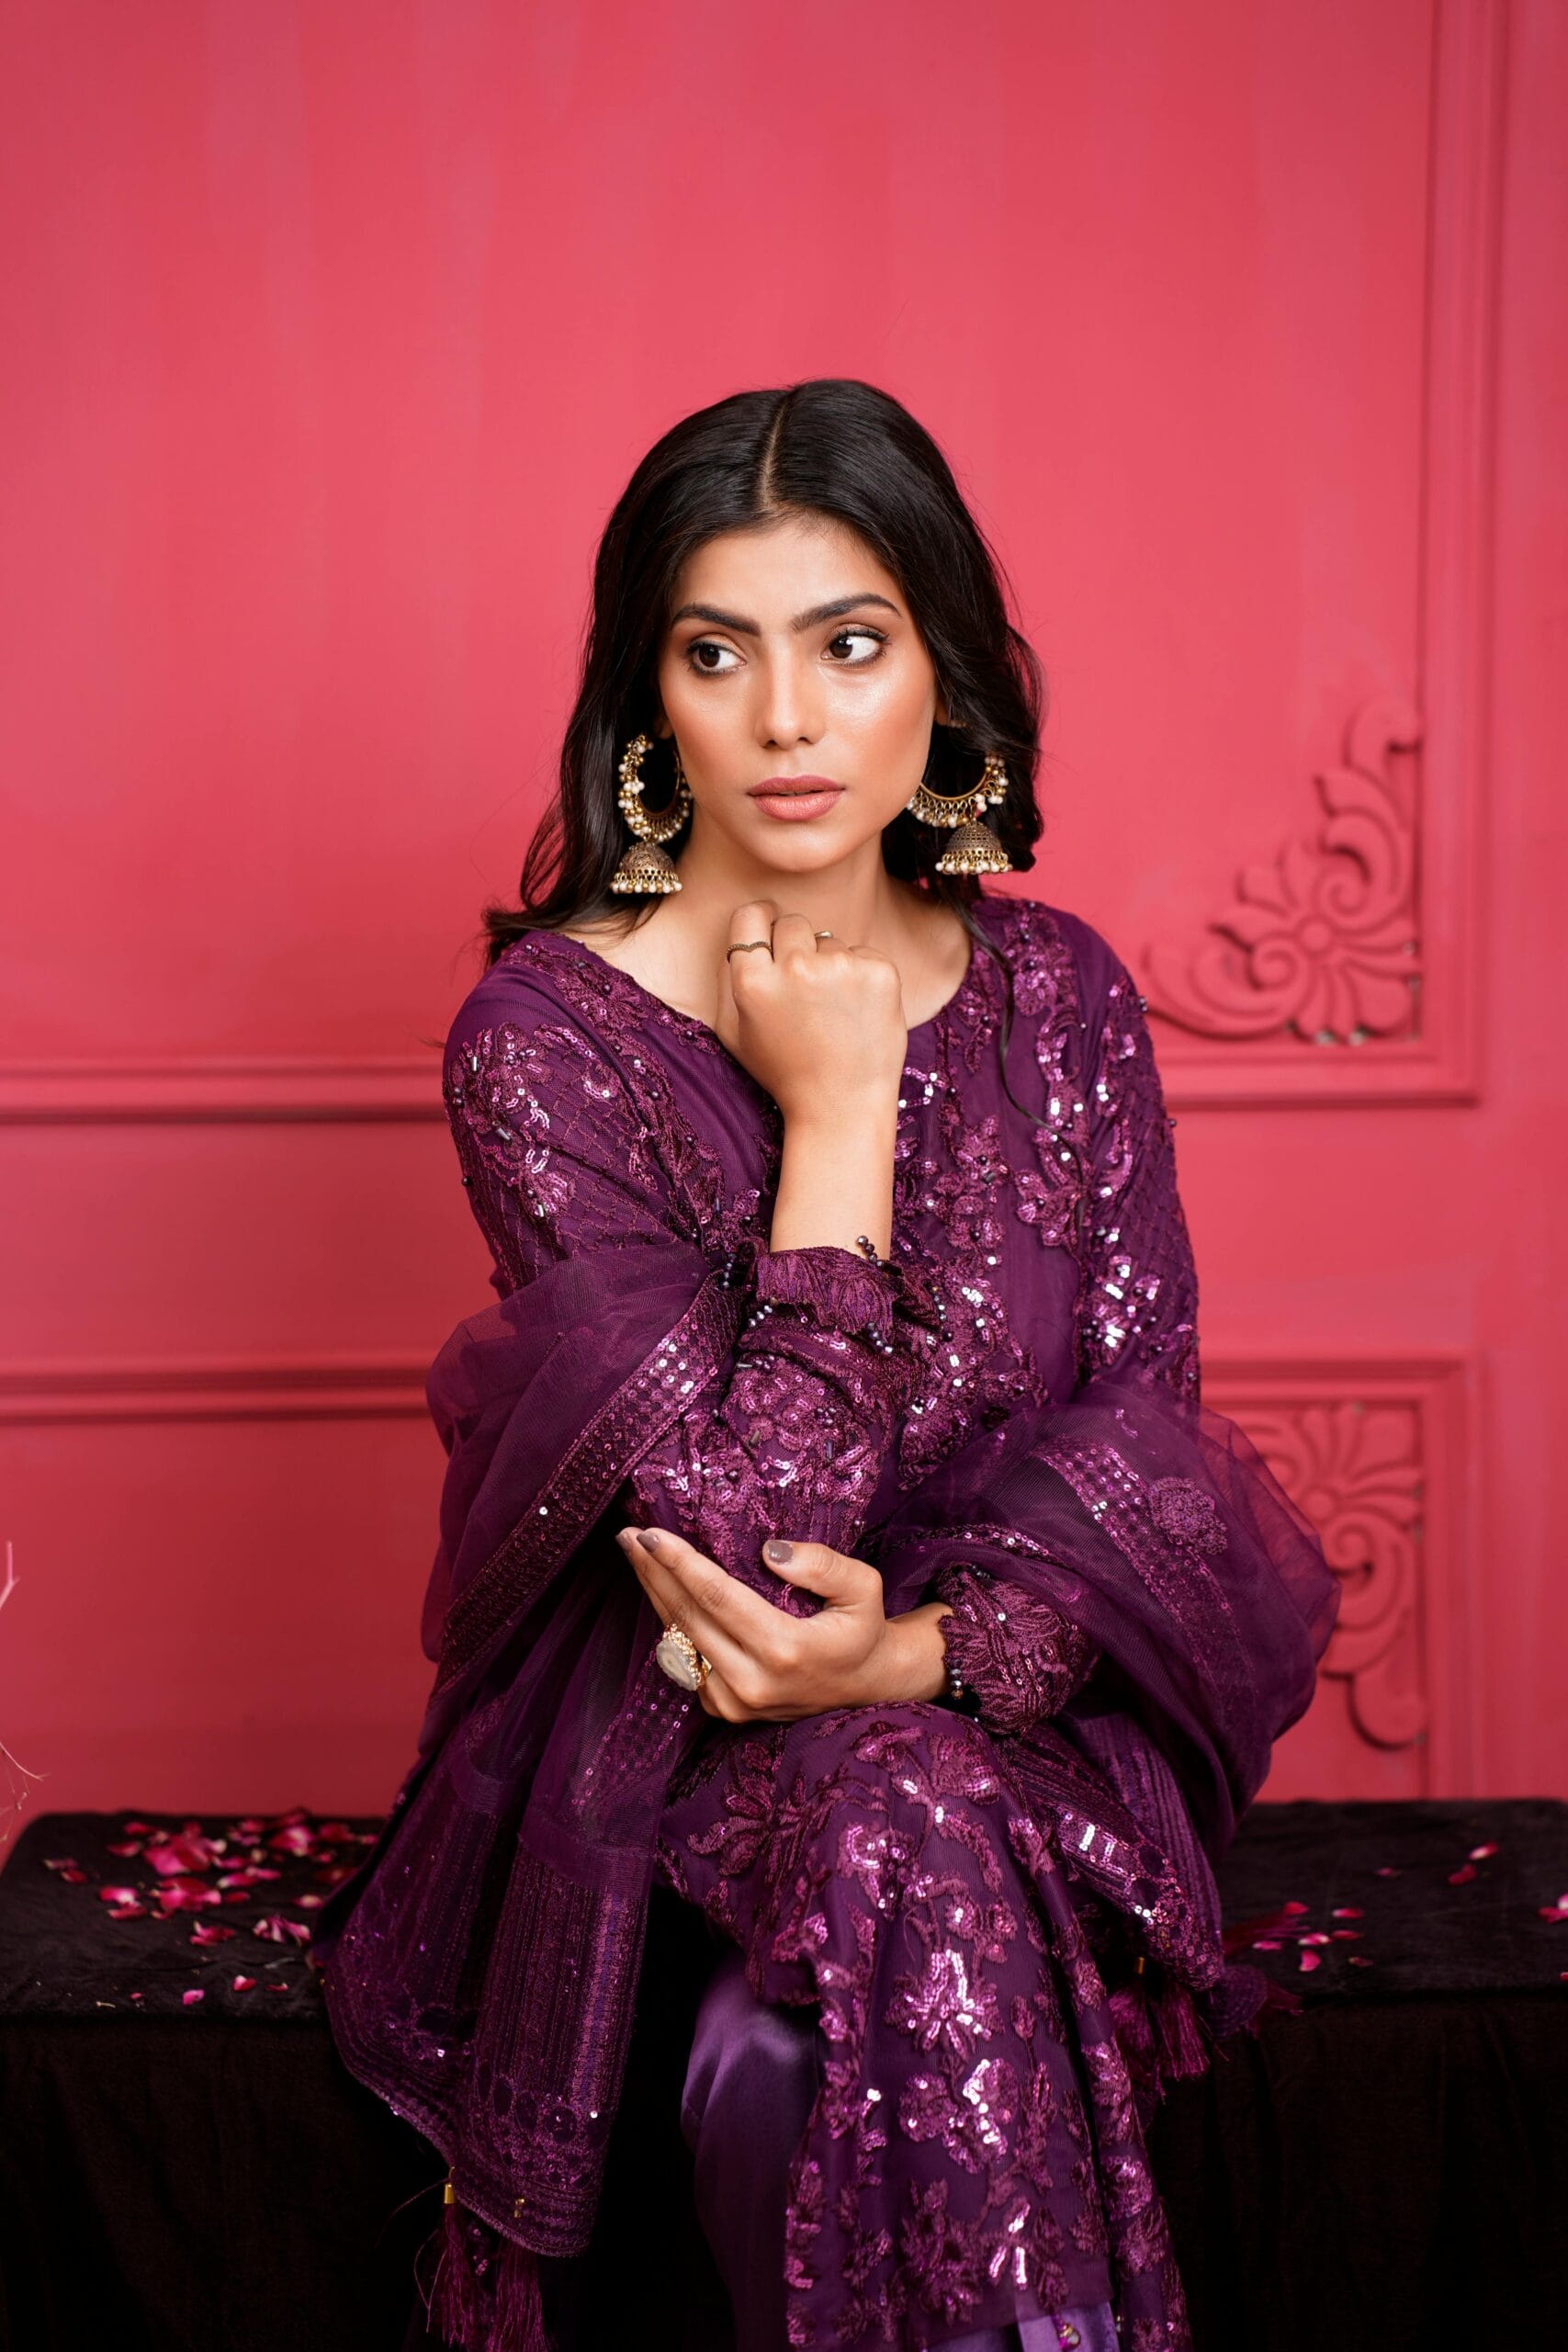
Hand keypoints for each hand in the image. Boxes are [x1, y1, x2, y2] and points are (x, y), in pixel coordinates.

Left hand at [616, 1521, 951, 1721]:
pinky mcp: (723, 1711)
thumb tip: (768, 1550)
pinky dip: (670, 1623)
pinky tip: (662, 1591)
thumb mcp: (863, 1587)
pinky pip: (684, 1660)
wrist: (865, 1686)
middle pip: (687, 1616)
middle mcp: (752, 1683)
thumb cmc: (862, 1628)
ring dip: (655, 1594)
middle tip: (628, 1535)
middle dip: (653, 1571)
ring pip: (678, 1640)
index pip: (717, 1597)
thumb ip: (822, 1565)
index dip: (679, 1562)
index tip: (649, 1533)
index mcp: (785, 1650)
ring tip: (637, 1556)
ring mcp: (734, 1703)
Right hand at [715, 899, 907, 1124]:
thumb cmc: (786, 1072)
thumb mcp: (736, 1033)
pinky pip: (864, 954)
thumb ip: (730, 980)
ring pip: (831, 942)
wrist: (841, 1106)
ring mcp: (841, 967)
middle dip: (797, 946)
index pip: (750, 917)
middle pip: (793, 923)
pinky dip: (862, 976)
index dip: (760, 920)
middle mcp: (796, 968)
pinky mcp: (879, 972)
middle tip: (806, 988)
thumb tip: (744, 938)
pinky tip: (857, 1012)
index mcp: (753, 982)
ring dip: (832, 966)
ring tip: (834, 1012)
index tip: (770, 928)